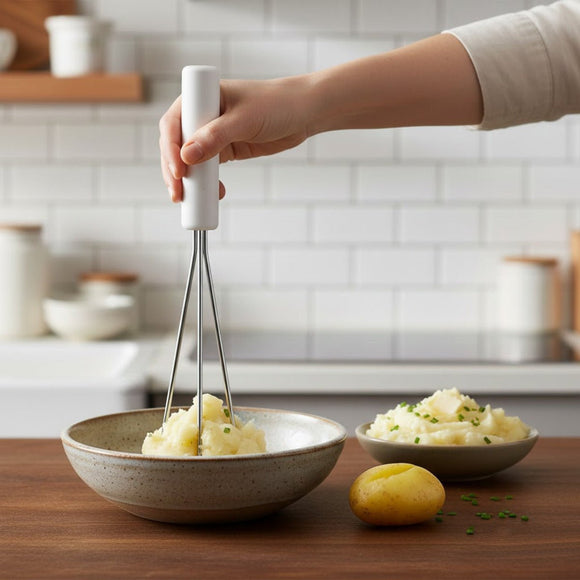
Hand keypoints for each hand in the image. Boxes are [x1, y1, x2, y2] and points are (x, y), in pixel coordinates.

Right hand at [159, 76, 311, 201]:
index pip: (174, 123)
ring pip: (189, 160)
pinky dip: (207, 183)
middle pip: (176, 145)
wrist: (302, 113)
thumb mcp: (244, 119)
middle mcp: (201, 114)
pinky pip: (208, 169)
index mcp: (200, 96)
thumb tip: (187, 156)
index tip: (178, 170)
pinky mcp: (224, 150)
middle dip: (174, 170)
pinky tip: (214, 194)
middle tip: (178, 193)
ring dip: (189, 181)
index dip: (170, 148)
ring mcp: (212, 134)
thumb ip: (216, 136)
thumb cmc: (275, 104)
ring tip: (190, 200)